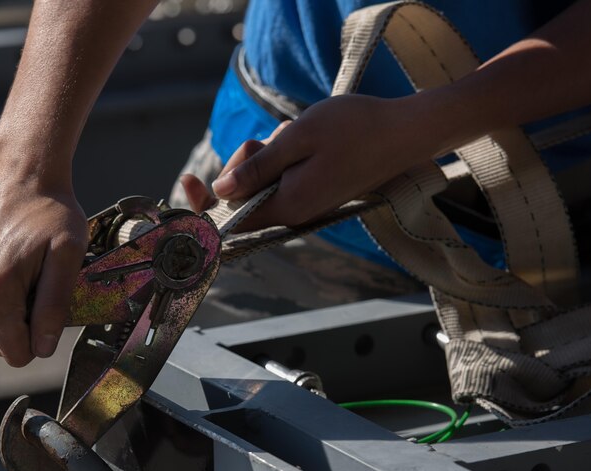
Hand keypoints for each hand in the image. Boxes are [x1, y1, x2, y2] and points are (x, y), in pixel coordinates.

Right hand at [0, 169, 87, 366]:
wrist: (22, 181)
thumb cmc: (51, 217)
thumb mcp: (69, 257)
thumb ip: (55, 306)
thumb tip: (42, 349)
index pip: (16, 352)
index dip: (40, 338)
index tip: (49, 305)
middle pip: (0, 346)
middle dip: (24, 325)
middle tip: (36, 285)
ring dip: (8, 316)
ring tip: (22, 278)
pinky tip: (7, 277)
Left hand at [204, 94, 449, 230]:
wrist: (404, 130)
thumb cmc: (355, 129)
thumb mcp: (297, 139)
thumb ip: (256, 168)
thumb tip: (220, 191)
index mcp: (289, 205)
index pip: (232, 221)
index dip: (204, 206)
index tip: (187, 181)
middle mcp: (295, 211)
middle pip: (243, 197)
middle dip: (242, 165)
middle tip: (267, 140)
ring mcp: (306, 201)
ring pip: (262, 182)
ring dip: (266, 154)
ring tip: (292, 133)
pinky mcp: (313, 189)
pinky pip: (281, 175)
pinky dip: (282, 154)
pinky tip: (301, 136)